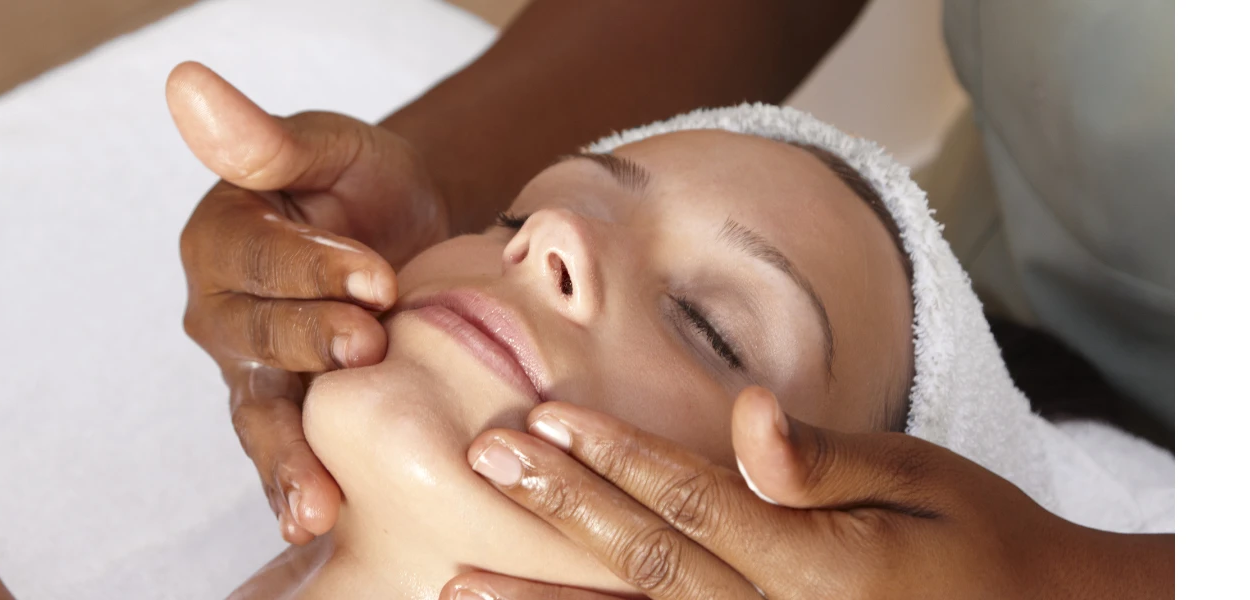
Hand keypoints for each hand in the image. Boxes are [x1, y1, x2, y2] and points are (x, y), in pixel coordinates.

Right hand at [167, 62, 448, 543]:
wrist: (407, 235)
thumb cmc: (363, 185)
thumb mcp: (330, 147)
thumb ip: (267, 138)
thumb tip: (187, 84)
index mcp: (221, 237)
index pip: (255, 254)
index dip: (310, 265)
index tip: (376, 275)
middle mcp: (221, 309)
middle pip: (254, 334)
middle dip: (310, 342)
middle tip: (365, 348)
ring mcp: (249, 369)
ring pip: (260, 409)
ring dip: (287, 451)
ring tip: (316, 498)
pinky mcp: (285, 411)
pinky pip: (281, 451)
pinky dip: (292, 486)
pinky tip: (312, 521)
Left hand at [443, 388, 1170, 598]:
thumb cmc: (978, 540)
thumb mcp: (923, 480)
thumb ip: (828, 460)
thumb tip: (750, 415)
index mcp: (817, 564)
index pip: (691, 503)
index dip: (613, 461)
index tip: (543, 422)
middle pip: (644, 567)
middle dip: (557, 514)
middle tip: (483, 463)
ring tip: (455, 587)